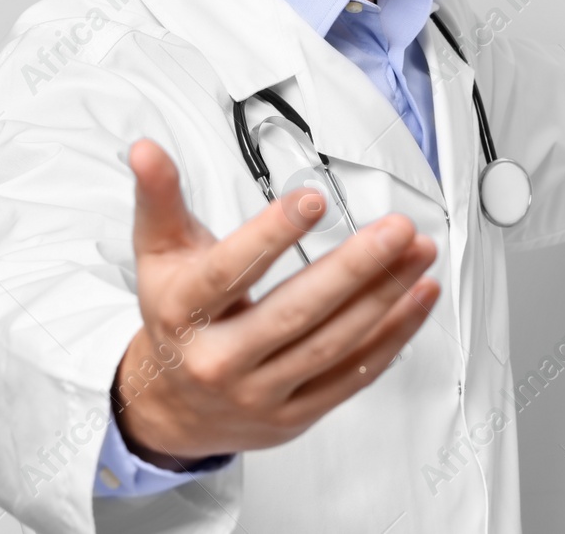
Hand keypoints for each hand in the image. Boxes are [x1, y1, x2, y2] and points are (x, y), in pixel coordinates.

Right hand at [111, 138, 440, 468]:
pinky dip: (393, 335)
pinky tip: (418, 296)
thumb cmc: (175, 317)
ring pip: (333, 344)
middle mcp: (220, 359)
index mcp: (183, 314)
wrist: (172, 407)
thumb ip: (160, 199)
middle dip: (354, 268)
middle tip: (397, 229)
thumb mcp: (159, 255)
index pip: (229, 272)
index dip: (272, 234)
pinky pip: (353, 375)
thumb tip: (146, 150)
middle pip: (295, 312)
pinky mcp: (296, 414)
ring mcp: (261, 392)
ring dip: (385, 295)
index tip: (314, 199)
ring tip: (418, 251)